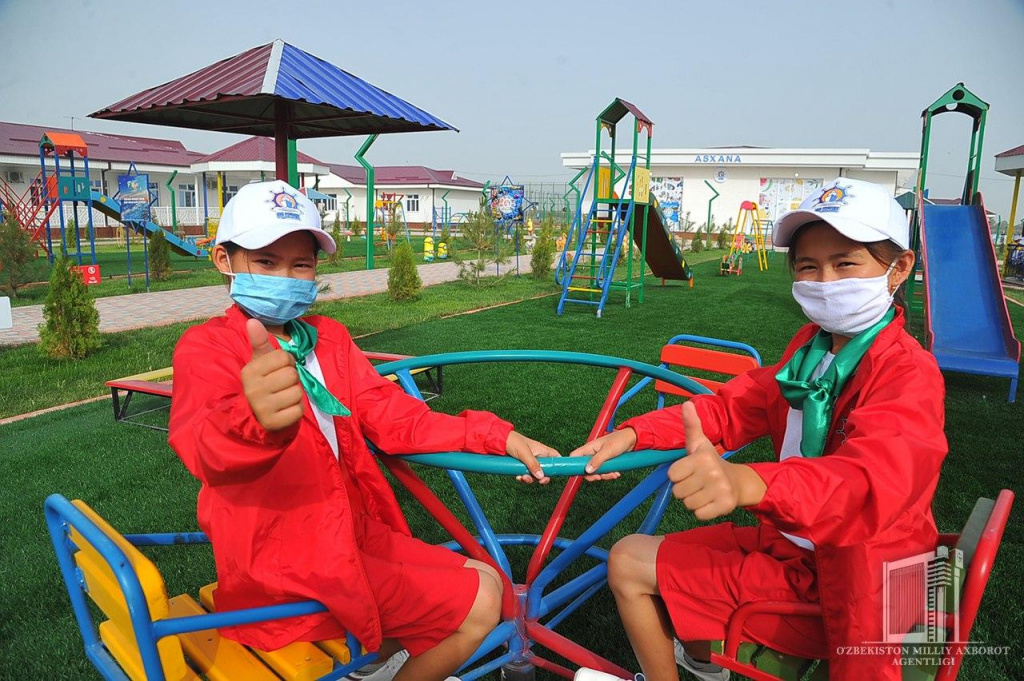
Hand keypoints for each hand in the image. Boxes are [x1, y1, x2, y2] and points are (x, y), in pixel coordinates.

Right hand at [240, 318, 303, 430]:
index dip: (287, 361)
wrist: (255, 415)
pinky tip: (285, 409)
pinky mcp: (274, 423)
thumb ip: (259, 341)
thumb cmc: (263, 382)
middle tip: (281, 384)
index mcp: (249, 372)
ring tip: (282, 397)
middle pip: (292, 375)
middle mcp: (253, 390)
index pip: (284, 357)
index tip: (278, 369)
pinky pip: (298, 410)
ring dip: (295, 394)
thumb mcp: (259, 362)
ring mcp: (263, 408)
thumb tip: (252, 321)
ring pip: (297, 392)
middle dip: (291, 378)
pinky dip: (296, 409)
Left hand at [506, 431, 561, 484]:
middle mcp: (538, 457)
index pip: (555, 458)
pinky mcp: (522, 466)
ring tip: (523, 477)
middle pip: (546, 470)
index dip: (557, 466)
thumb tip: (541, 476)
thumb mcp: (524, 453)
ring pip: (535, 474)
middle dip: (541, 477)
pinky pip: (526, 475)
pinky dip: (523, 477)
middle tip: (539, 481)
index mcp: (542, 451)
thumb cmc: (513, 441)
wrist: (498, 442)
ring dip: (530, 478)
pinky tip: (518, 476)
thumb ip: (533, 464)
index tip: (554, 474)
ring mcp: (529, 462)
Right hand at [569, 427, 637, 481]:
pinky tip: (616, 473)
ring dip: (604, 475)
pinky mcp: (606, 462)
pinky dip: (609, 474)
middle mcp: (592, 453)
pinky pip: (604, 471)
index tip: (582, 473)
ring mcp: (599, 458)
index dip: (574, 465)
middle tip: (601, 477)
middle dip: (593, 475)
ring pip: (595, 471)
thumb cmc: (620, 440)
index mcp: (589, 447)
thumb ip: (597, 460)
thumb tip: (587, 470)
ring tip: (614, 474)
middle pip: (585, 468)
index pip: (575, 456)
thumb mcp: (608, 451)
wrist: (633, 439)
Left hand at [668, 402, 763, 519]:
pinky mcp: (725, 506)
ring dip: (693, 500)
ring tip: (703, 491)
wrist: (737, 482)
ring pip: (687, 505)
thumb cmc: (710, 462)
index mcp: (702, 458)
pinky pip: (699, 515)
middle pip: (678, 492)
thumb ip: (691, 425)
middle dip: (684, 489)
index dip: (678, 475)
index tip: (689, 471)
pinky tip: (710, 501)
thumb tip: (687, 404)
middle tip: (697, 482)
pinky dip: (702, 511)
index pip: (672, 475)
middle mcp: (712, 473)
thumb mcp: (699, 443)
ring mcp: (720, 490)